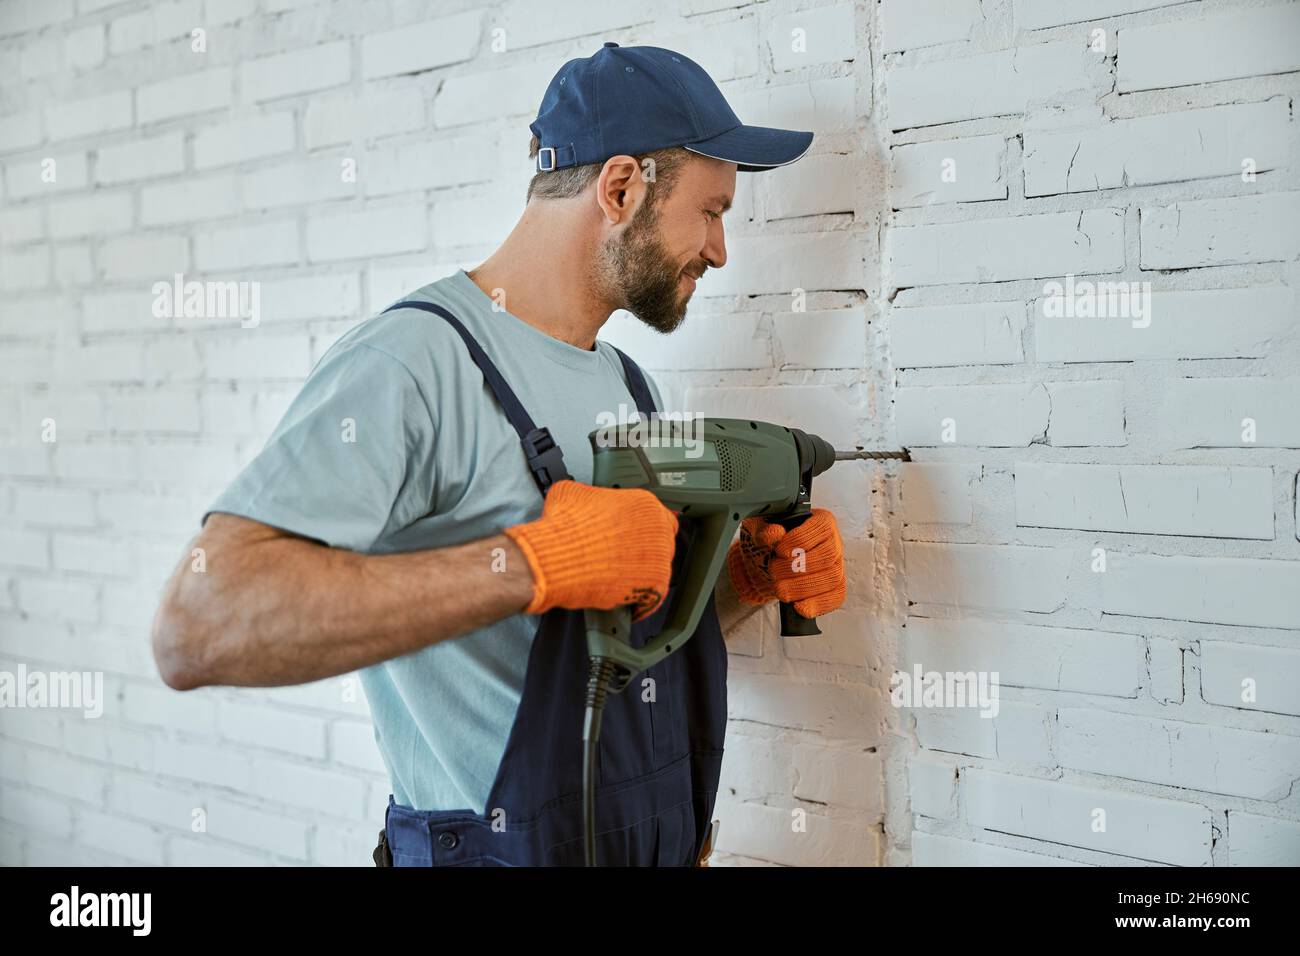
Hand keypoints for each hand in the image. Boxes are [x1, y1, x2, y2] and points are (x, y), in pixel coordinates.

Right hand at [504, 480, 677, 620]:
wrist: (558, 556)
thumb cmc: (564, 526)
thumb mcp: (572, 493)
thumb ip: (590, 496)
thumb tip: (582, 500)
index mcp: (643, 503)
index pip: (657, 516)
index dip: (641, 529)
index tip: (631, 537)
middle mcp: (657, 528)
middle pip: (661, 543)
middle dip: (643, 552)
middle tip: (622, 559)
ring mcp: (659, 557)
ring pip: (658, 569)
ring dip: (641, 575)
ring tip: (619, 580)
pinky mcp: (655, 585)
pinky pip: (654, 596)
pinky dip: (640, 601)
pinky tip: (625, 601)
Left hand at [725, 508, 845, 617]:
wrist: (769, 560)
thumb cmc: (770, 540)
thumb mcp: (761, 528)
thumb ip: (765, 529)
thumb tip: (775, 533)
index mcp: (822, 521)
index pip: (821, 528)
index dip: (800, 541)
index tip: (779, 551)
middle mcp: (834, 542)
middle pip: (828, 556)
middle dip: (798, 568)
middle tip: (774, 572)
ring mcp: (838, 565)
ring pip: (833, 578)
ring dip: (803, 588)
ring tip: (780, 589)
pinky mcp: (835, 586)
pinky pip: (835, 597)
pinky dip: (818, 604)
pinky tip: (800, 607)